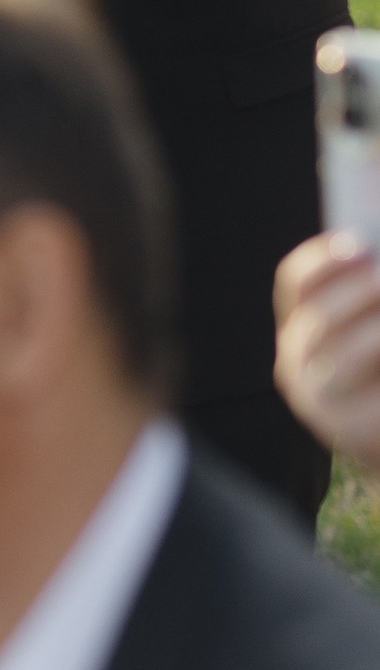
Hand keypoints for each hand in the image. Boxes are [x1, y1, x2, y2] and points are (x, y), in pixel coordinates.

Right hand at [275, 231, 379, 463]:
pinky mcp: (345, 428)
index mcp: (303, 326)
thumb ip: (370, 292)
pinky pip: (371, 396)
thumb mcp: (372, 324)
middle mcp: (297, 360)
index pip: (297, 281)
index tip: (359, 241)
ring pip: (345, 353)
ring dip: (375, 331)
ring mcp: (316, 398)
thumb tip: (375, 253)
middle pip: (317, 315)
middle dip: (355, 291)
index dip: (324, 259)